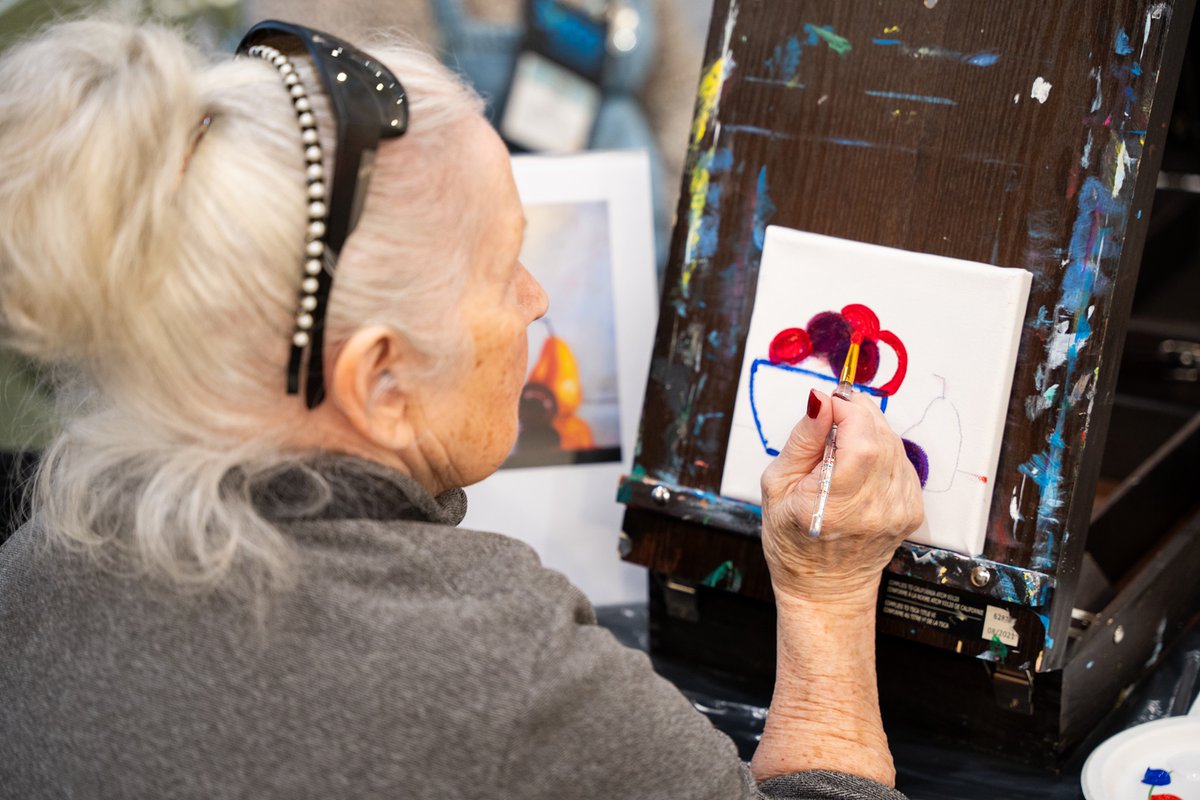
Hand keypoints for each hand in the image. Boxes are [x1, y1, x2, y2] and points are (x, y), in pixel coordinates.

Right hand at [760, 389, 923, 603]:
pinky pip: (902, 462)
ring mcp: (899, 510)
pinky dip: (882, 453)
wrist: (825, 586)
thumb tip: (820, 400)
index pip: (861, 436)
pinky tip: (859, 466)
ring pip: (894, 444)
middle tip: (832, 420)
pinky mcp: (912, 510)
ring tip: (840, 448)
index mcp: (836, 504)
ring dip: (869, 433)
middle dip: (857, 415)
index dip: (846, 409)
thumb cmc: (792, 539)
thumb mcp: (777, 485)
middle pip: (881, 435)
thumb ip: (803, 438)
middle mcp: (875, 508)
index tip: (827, 406)